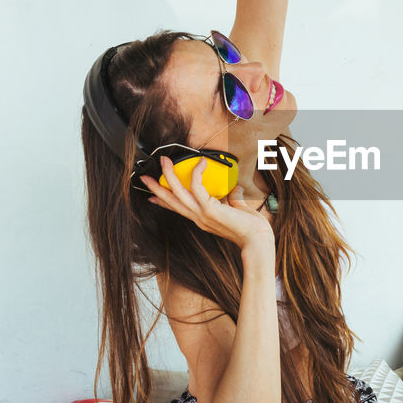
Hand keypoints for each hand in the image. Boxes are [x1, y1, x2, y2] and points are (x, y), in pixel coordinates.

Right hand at [142, 156, 273, 251]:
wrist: (258, 241)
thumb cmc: (251, 229)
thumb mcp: (239, 211)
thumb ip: (233, 200)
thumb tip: (235, 189)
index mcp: (203, 219)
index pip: (179, 208)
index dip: (164, 202)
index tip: (153, 196)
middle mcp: (199, 218)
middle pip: (172, 201)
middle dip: (157, 188)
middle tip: (145, 177)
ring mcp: (202, 214)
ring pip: (178, 193)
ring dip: (169, 175)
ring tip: (163, 161)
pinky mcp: (209, 209)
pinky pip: (196, 187)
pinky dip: (196, 173)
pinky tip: (200, 162)